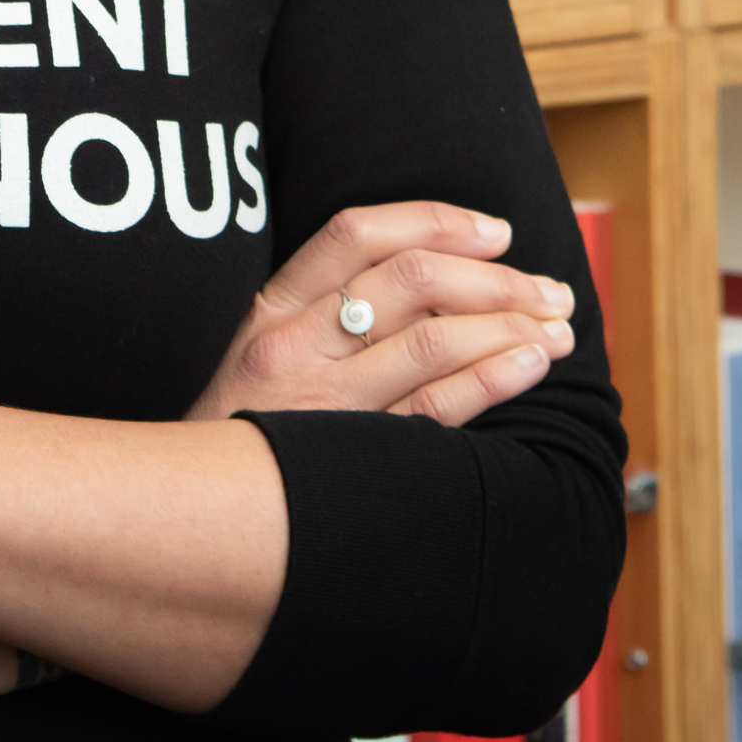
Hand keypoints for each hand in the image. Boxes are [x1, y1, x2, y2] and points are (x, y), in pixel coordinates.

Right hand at [181, 201, 575, 427]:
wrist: (184, 521)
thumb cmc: (233, 436)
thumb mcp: (253, 358)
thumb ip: (318, 316)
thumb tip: (426, 283)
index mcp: (271, 309)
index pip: (358, 232)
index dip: (436, 220)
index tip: (496, 232)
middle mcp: (296, 345)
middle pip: (413, 279)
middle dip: (497, 278)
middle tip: (549, 290)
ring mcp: (323, 401)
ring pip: (434, 339)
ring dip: (510, 325)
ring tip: (557, 331)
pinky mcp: (352, 456)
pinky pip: (437, 407)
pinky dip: (492, 378)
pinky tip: (529, 365)